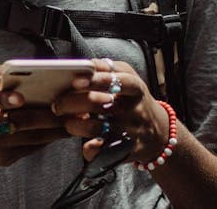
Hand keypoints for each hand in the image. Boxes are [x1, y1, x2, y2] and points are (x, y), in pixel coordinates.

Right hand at [0, 63, 69, 172]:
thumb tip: (10, 69)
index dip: (3, 99)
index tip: (20, 97)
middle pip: (19, 121)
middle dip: (47, 113)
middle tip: (71, 104)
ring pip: (32, 136)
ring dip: (56, 127)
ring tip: (77, 116)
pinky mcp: (5, 159)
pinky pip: (32, 147)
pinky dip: (50, 137)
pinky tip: (64, 128)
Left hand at [50, 58, 171, 162]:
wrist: (159, 134)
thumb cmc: (133, 100)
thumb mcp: (128, 78)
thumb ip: (106, 69)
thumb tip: (80, 65)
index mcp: (134, 88)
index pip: (117, 79)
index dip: (95, 79)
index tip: (75, 80)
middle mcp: (133, 109)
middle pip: (99, 103)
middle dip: (72, 102)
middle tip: (57, 104)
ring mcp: (129, 131)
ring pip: (95, 127)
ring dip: (75, 125)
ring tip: (67, 121)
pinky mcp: (124, 150)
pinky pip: (101, 151)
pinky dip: (89, 149)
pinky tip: (85, 144)